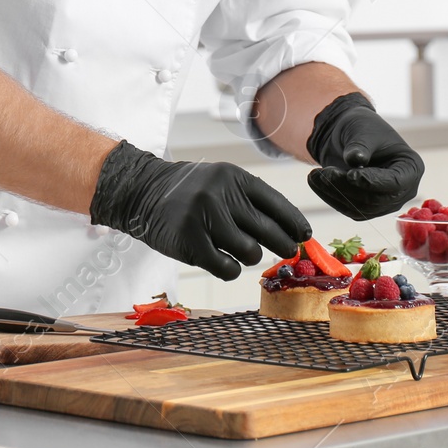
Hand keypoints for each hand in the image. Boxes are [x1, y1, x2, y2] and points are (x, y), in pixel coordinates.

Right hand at [89, 141, 310, 279]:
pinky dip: (230, 269)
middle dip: (282, 244)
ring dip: (249, 256)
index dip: (293, 222)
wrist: (143, 192)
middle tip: (286, 251)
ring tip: (238, 249)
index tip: (304, 235)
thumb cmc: (190, 192)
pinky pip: (227, 268)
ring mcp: (204, 218)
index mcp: (233, 177)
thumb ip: (249, 201)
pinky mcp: (189, 242)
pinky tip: (224, 262)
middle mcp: (220, 195)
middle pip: (267, 230)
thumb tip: (289, 231)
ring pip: (249, 252)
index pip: (275, 203)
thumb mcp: (220, 182)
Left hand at [305, 92, 423, 218]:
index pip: (395, 183)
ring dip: (335, 193)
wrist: (346, 134)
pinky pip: (348, 209)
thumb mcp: (361, 130)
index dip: (373, 182)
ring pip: (360, 208)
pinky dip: (330, 197)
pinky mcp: (366, 208)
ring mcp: (385, 202)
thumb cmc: (361, 127)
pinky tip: (316, 182)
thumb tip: (355, 159)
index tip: (351, 174)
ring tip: (315, 174)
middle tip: (326, 173)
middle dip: (348, 188)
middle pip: (377, 200)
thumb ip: (360, 146)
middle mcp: (402, 190)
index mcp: (410, 168)